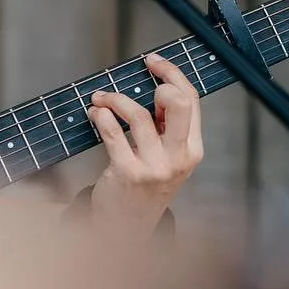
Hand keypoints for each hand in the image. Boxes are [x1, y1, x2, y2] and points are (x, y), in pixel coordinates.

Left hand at [86, 52, 203, 231]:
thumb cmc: (145, 184)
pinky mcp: (128, 174)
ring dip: (114, 99)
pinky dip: (101, 116)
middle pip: (178, 103)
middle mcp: (179, 157)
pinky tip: (95, 113)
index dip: (173, 74)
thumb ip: (167, 128)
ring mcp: (155, 167)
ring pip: (139, 115)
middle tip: (137, 76)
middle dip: (160, 81)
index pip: (191, 100)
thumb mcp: (167, 158)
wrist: (128, 226)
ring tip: (100, 98)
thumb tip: (151, 86)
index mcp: (193, 149)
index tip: (153, 61)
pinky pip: (114, 134)